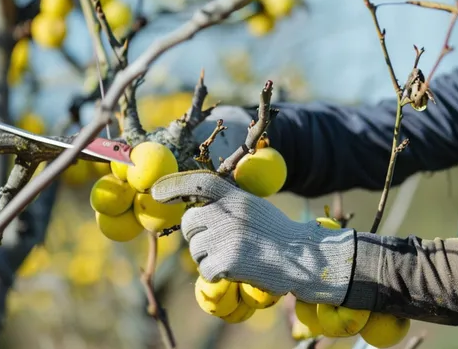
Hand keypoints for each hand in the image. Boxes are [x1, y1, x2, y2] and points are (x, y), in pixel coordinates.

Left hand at [150, 170, 355, 304]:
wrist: (302, 257)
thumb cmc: (277, 234)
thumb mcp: (253, 207)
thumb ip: (228, 205)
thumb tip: (197, 209)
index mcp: (235, 197)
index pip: (198, 183)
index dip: (174, 186)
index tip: (156, 193)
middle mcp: (227, 213)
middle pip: (189, 224)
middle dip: (197, 235)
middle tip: (218, 242)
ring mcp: (226, 237)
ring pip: (195, 250)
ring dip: (208, 257)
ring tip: (235, 255)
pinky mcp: (226, 261)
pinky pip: (205, 271)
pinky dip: (218, 275)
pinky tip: (237, 269)